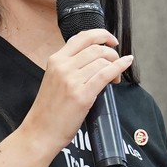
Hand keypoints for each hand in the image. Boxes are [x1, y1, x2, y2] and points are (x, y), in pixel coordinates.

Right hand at [20, 29, 134, 155]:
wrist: (40, 132)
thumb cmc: (49, 110)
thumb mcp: (54, 79)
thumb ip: (69, 66)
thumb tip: (94, 58)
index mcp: (55, 60)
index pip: (82, 37)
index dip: (101, 35)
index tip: (111, 41)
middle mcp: (63, 66)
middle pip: (96, 48)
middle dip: (111, 53)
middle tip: (116, 63)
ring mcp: (72, 80)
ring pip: (102, 60)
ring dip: (115, 64)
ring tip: (115, 78)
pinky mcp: (82, 95)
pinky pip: (106, 74)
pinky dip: (119, 67)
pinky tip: (126, 64)